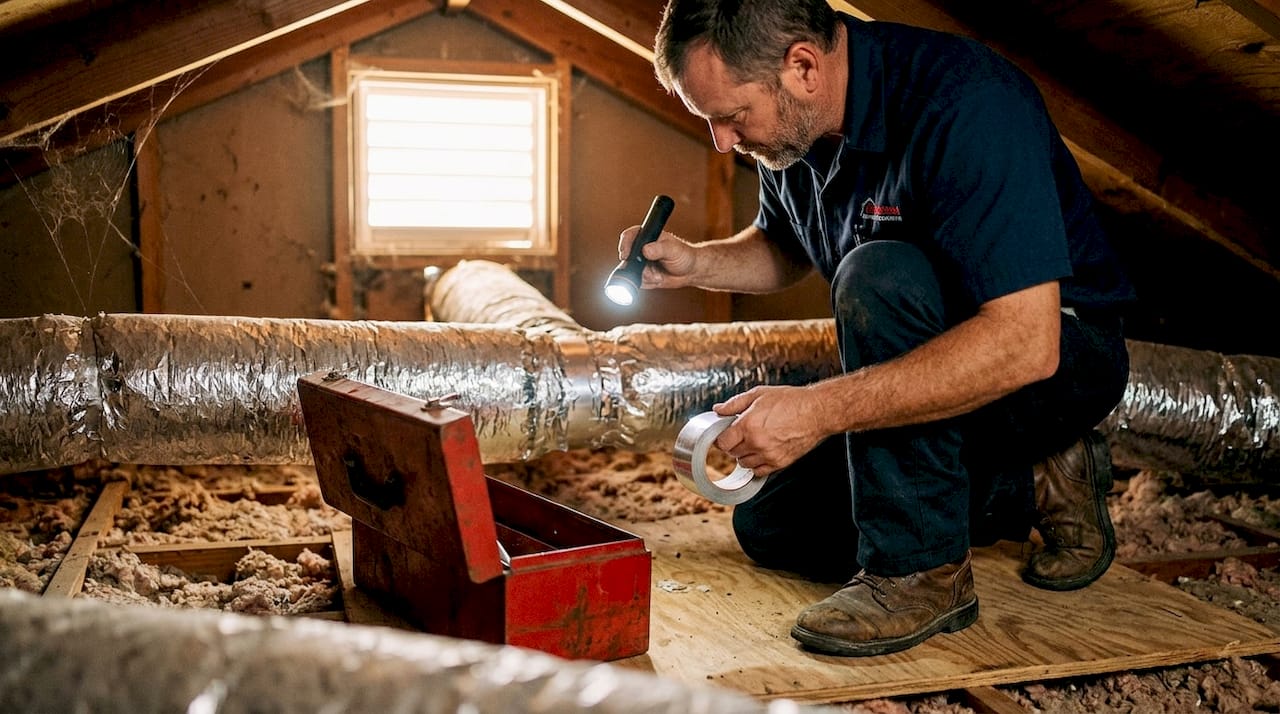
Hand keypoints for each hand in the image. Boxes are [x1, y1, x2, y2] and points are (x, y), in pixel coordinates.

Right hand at [617, 225, 697, 288]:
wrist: (690, 271)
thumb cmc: (683, 255)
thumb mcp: (673, 250)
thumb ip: (660, 249)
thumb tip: (646, 250)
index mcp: (646, 237)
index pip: (629, 237)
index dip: (624, 245)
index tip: (625, 255)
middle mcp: (641, 249)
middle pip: (627, 258)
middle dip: (637, 268)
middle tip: (651, 272)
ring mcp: (640, 263)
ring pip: (632, 272)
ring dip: (646, 277)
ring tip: (659, 276)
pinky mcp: (643, 275)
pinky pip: (638, 282)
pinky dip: (648, 283)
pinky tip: (658, 279)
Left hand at [711, 385, 827, 476]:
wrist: (817, 411)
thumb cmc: (791, 400)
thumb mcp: (759, 394)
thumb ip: (735, 404)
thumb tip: (718, 409)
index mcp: (748, 425)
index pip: (722, 443)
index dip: (722, 438)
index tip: (725, 433)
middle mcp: (757, 443)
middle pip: (732, 453)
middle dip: (734, 443)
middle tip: (742, 433)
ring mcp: (769, 455)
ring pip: (744, 463)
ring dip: (745, 454)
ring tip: (754, 440)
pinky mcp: (780, 463)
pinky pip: (759, 471)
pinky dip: (757, 464)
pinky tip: (762, 451)